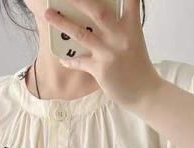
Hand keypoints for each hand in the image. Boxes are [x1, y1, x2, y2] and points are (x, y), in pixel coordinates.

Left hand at [44, 0, 162, 109]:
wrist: (145, 93)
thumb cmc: (138, 66)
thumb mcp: (134, 40)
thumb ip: (120, 26)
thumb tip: (99, 17)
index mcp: (131, 26)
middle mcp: (120, 36)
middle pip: (97, 11)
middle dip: (78, 0)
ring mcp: (109, 53)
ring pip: (82, 34)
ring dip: (62, 23)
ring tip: (48, 15)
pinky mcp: (100, 69)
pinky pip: (79, 61)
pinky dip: (69, 59)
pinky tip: (61, 57)